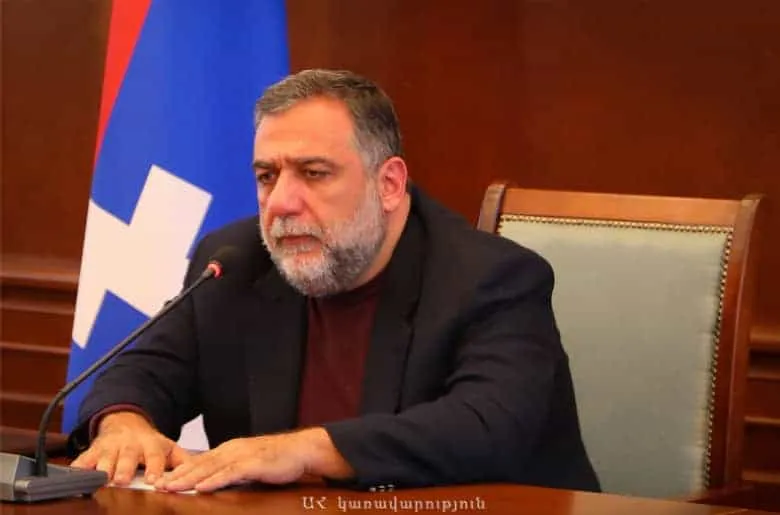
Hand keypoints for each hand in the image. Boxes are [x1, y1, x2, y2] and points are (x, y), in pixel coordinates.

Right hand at [71, 411, 190, 485]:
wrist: (125, 423)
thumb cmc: (149, 443)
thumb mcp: (168, 448)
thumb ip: (183, 461)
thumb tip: (198, 474)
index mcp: (151, 444)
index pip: (154, 456)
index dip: (154, 467)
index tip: (154, 480)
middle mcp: (130, 445)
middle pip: (127, 456)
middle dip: (124, 468)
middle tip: (122, 479)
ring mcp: (110, 447)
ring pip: (105, 458)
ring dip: (102, 468)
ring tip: (100, 479)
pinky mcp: (93, 451)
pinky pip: (83, 459)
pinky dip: (78, 467)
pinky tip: (75, 474)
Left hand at [155, 427, 351, 492]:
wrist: (302, 450)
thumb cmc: (278, 460)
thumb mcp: (250, 464)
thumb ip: (231, 471)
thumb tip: (213, 483)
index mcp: (230, 450)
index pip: (200, 461)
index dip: (180, 471)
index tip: (162, 480)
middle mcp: (232, 450)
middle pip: (200, 464)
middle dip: (177, 475)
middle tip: (157, 485)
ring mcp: (243, 456)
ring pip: (211, 468)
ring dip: (190, 478)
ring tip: (172, 487)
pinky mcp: (255, 463)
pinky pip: (231, 473)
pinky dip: (215, 479)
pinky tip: (203, 487)